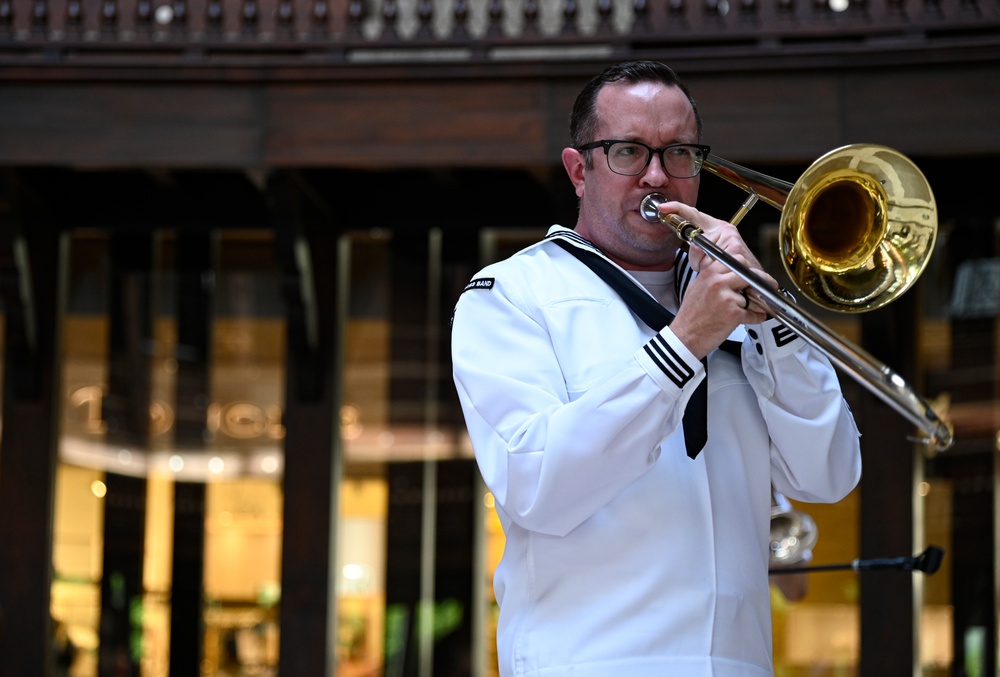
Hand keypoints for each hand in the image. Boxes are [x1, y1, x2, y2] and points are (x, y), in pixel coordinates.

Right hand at [657, 201, 775, 357]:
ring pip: (750, 296)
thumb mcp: (696, 286)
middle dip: (761, 279)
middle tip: (768, 284)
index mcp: (709, 274)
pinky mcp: (733, 314)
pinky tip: (753, 318)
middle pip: (748, 273)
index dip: (746, 267)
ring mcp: (726, 298)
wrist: (685, 336)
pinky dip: (756, 318)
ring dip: (753, 304)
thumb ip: (713, 276)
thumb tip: (730, 272)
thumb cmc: (690, 314)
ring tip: (749, 310)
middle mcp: (718, 283)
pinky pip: (753, 313)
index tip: (752, 272)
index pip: (736, 260)